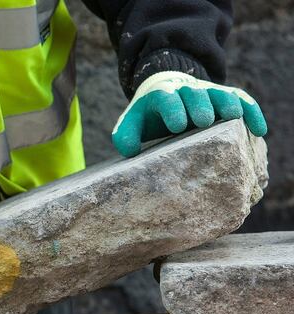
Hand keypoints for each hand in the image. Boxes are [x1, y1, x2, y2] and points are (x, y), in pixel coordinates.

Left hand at [112, 71, 266, 156]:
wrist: (167, 91)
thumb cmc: (149, 115)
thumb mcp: (132, 122)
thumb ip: (125, 135)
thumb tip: (129, 151)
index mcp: (162, 95)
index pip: (167, 99)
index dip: (173, 109)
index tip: (177, 125)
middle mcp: (188, 90)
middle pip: (196, 94)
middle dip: (200, 105)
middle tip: (204, 121)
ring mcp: (209, 92)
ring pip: (221, 93)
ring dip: (228, 103)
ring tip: (234, 118)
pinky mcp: (226, 97)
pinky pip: (241, 100)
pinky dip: (251, 111)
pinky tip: (259, 130)